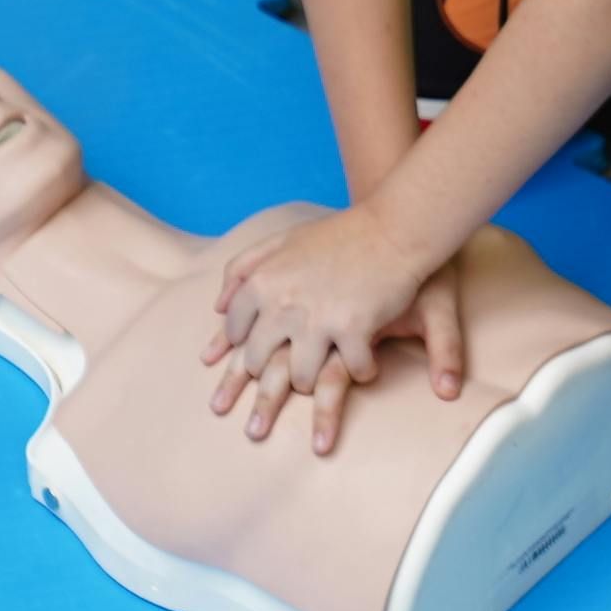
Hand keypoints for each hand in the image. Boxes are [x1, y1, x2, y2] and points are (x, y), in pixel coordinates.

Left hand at [210, 205, 451, 449]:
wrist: (393, 228)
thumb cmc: (339, 235)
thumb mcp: (281, 241)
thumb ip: (242, 268)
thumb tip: (217, 306)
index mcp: (262, 282)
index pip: (235, 332)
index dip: (246, 345)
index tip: (262, 353)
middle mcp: (282, 303)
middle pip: (259, 363)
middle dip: (270, 376)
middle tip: (288, 378)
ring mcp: (317, 319)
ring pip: (301, 378)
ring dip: (313, 382)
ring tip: (327, 378)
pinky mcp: (353, 329)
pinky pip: (351, 370)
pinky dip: (362, 371)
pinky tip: (367, 366)